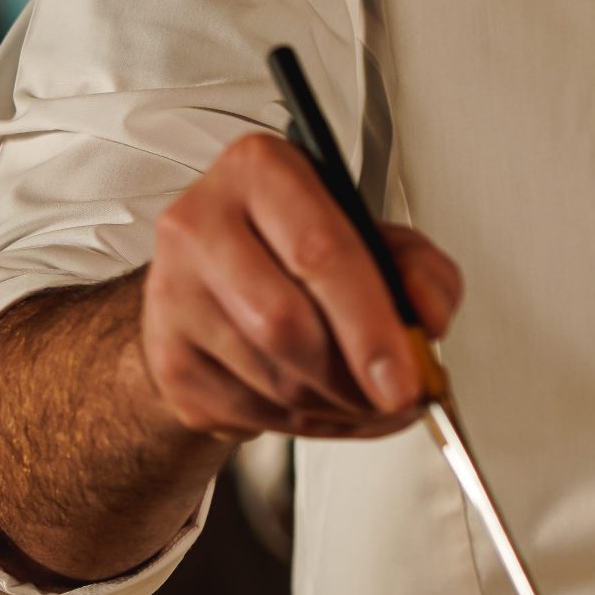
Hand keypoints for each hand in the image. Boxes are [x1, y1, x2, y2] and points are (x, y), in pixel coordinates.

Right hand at [141, 132, 461, 441]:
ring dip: (336, 405)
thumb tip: (428, 316)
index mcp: (260, 170)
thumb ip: (420, 268)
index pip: (320, 253)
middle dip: (355, 377)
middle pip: (287, 325)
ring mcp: (173, 294)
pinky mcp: (166, 357)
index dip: (371, 326)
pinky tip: (326, 405)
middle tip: (396, 397)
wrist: (217, 280)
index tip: (406, 378)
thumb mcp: (373, 236)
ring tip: (368, 397)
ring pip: (271, 379)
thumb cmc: (297, 247)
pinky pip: (247, 412)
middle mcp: (201, 223)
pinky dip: (304, 424)